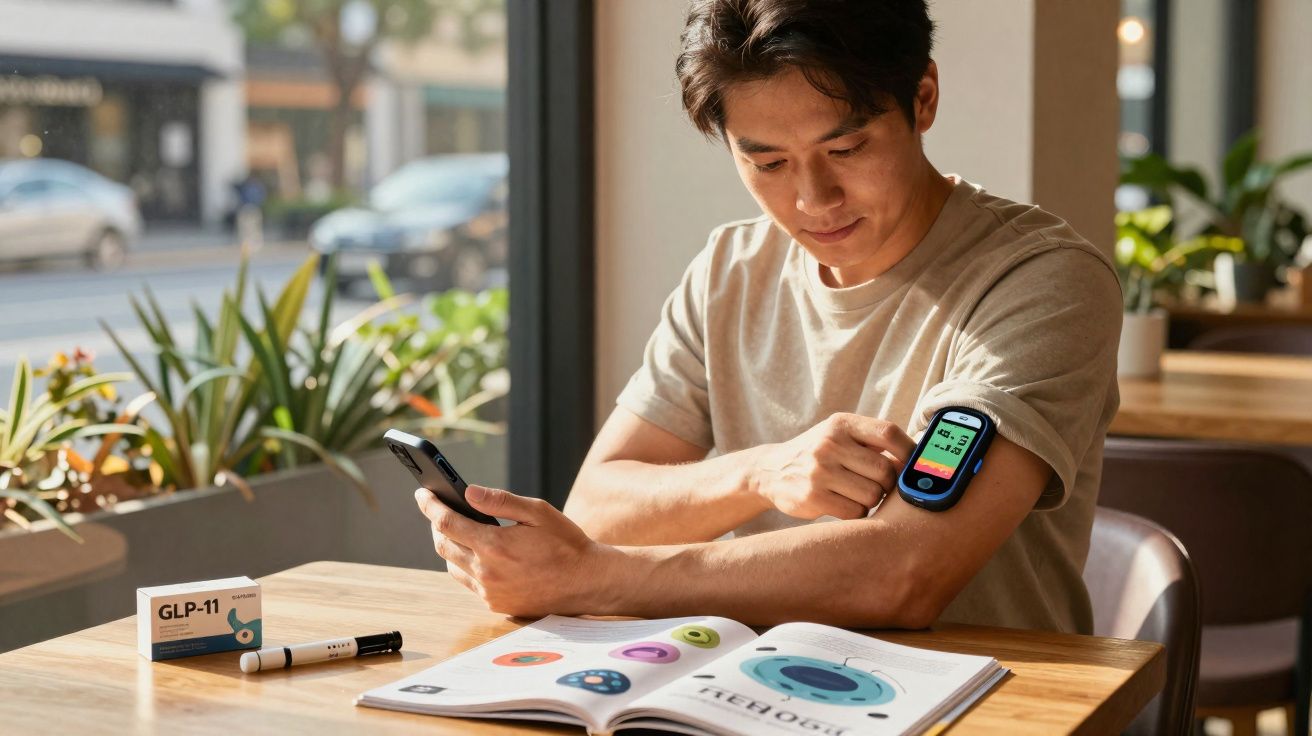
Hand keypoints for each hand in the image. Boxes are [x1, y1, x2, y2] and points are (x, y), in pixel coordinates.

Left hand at [413, 485, 621, 617]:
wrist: (586, 582)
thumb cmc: (565, 543)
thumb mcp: (537, 512)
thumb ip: (500, 501)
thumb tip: (469, 491)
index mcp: (494, 546)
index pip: (447, 522)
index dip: (430, 505)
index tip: (422, 493)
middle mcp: (486, 572)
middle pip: (442, 545)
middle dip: (436, 524)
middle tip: (438, 508)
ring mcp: (489, 592)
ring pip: (451, 566)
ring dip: (448, 546)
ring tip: (456, 529)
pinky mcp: (496, 604)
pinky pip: (468, 582)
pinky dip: (464, 564)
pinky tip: (475, 553)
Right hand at [748, 412, 914, 519]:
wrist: (770, 471)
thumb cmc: (818, 454)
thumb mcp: (839, 436)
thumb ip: (873, 443)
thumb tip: (921, 460)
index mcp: (841, 424)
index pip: (888, 433)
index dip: (909, 452)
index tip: (916, 466)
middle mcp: (829, 443)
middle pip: (885, 471)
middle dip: (888, 484)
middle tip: (878, 486)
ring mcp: (819, 470)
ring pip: (872, 495)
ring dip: (872, 501)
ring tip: (857, 495)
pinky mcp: (812, 496)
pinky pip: (854, 512)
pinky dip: (856, 513)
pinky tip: (844, 505)